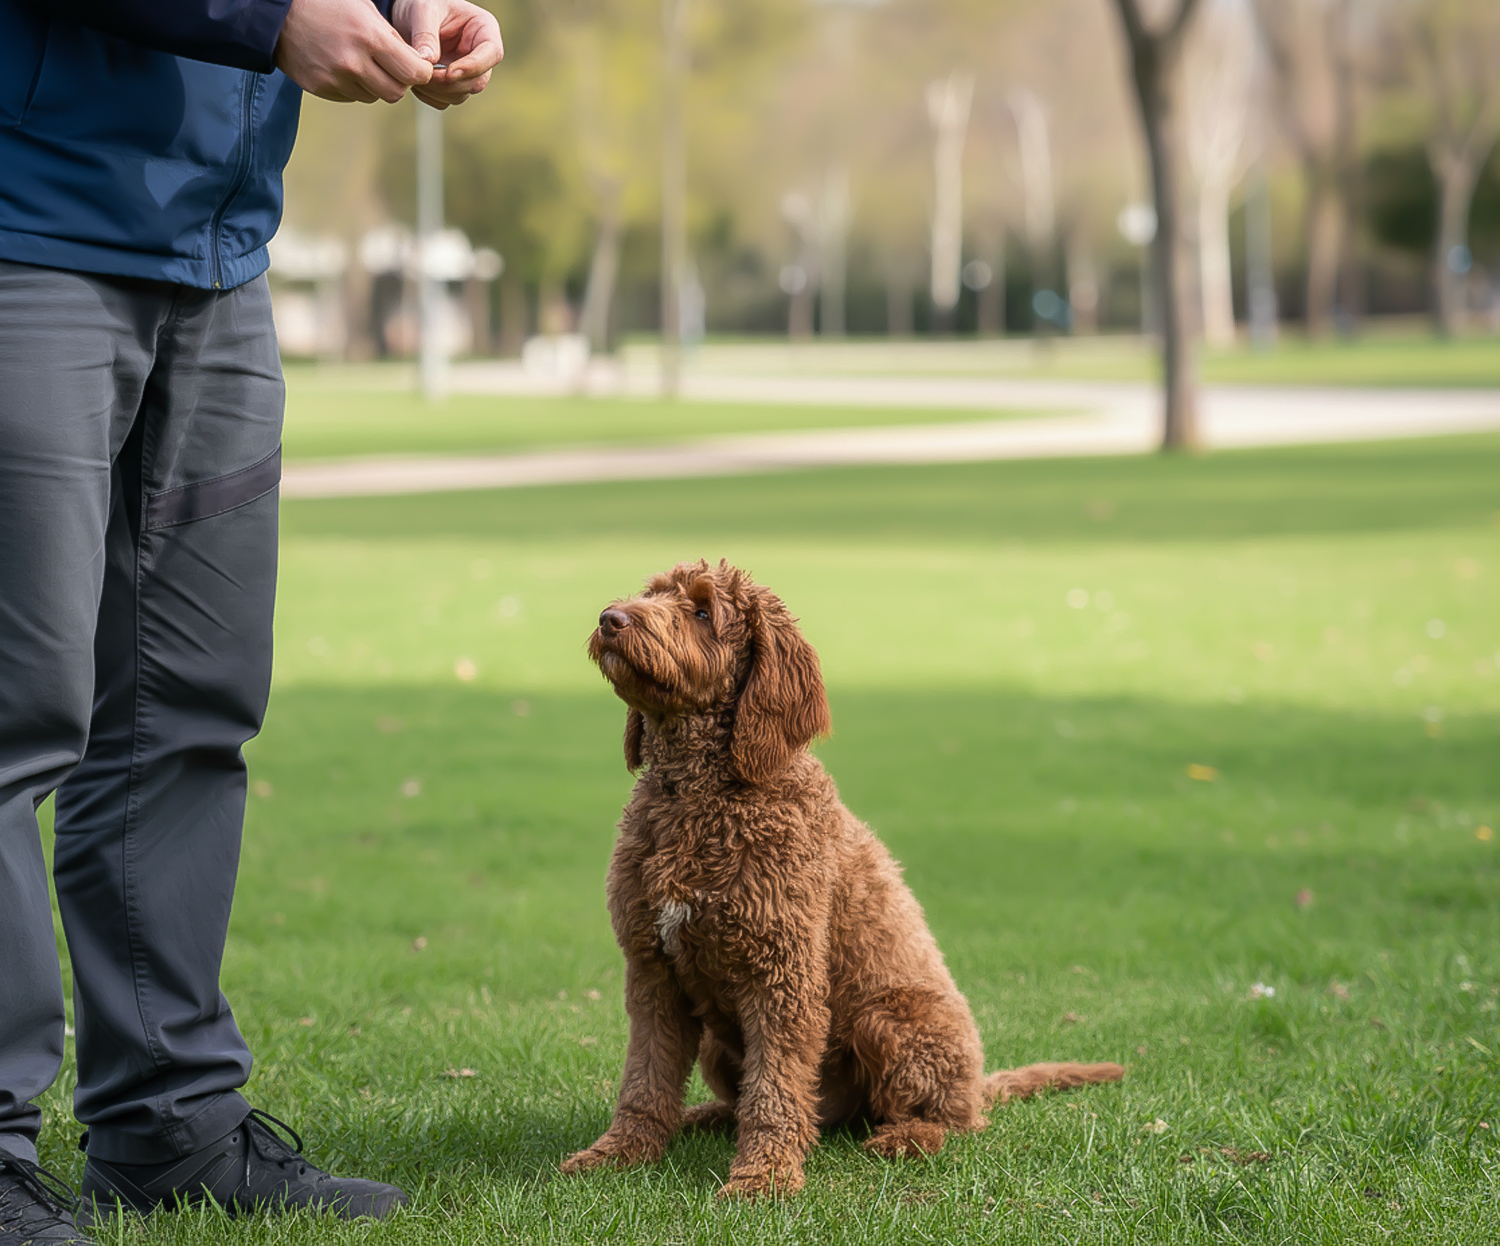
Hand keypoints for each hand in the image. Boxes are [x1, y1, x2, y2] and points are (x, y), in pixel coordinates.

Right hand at [275, 0, 433, 101]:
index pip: (414, 73)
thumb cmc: (327, 5)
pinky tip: (342, 66)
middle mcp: (353, 62)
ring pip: (374, 97)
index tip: (417, 67)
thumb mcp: (364, 9)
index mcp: (369, 38)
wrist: (278, 13)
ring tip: (361, 62)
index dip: (420, 72)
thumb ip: (392, 37)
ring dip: (375, 85)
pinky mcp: (322, 88)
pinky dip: (354, 87)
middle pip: (396, 93)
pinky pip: (352, 97)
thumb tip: (418, 63)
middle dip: (399, 81)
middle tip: (390, 67)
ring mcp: (336, 78)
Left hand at [390, 0, 503, 108]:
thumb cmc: (423, 4)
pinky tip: (416, 81)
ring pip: (461, 93)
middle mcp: (481, 54)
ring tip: (414, 75)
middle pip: (477, 81)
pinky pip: (446, 100)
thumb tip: (428, 61)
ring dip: (437, 91)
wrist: (407, 16)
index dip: (473, 67)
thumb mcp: (423, 9)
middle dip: (449, 83)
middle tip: (423, 75)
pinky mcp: (454, 85)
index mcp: (484, 29)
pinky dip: (430, 96)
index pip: (492, 53)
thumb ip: (426, 34)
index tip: (449, 72)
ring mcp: (469, 72)